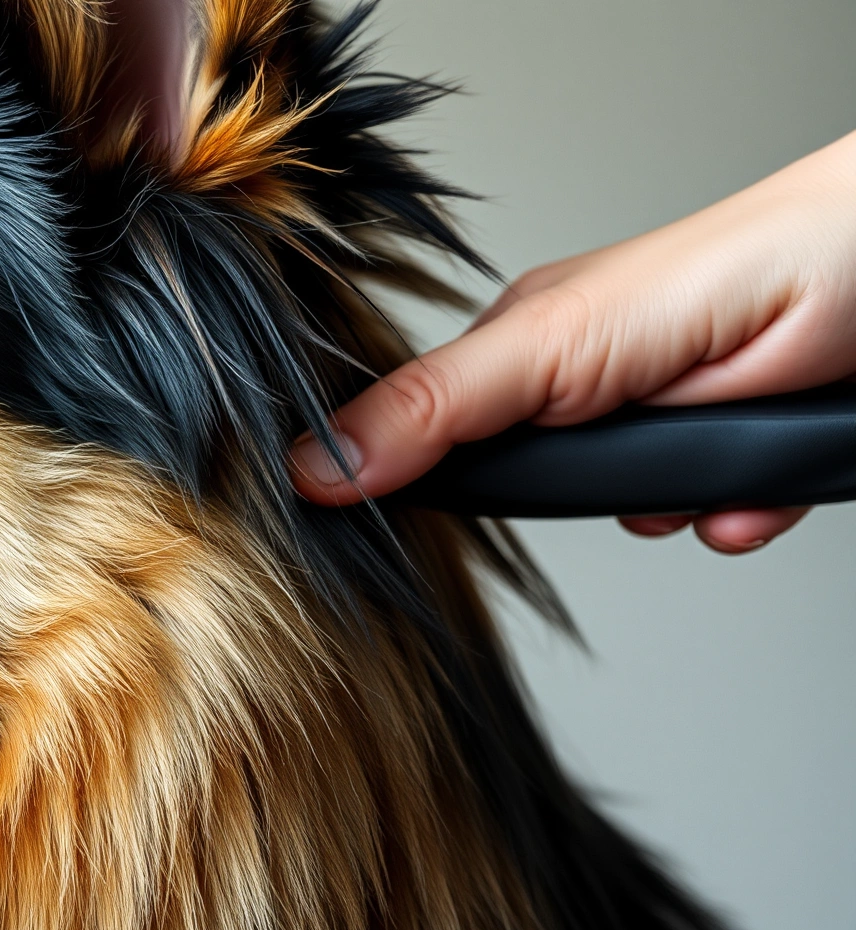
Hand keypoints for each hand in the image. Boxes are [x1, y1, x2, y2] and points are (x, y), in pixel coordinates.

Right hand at [291, 129, 855, 552]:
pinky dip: (730, 515)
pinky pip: (707, 522)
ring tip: (687, 472)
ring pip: (626, 515)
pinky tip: (742, 491)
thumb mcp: (542, 351)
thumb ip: (430, 411)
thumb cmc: (715, 275)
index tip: (380, 522)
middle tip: (585, 480)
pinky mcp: (728, 455)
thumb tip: (319, 465)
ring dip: (659, 510)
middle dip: (564, 502)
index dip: (410, 477)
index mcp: (518, 345)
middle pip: (532, 489)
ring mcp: (656, 420)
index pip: (432, 427)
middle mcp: (583, 382)